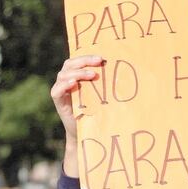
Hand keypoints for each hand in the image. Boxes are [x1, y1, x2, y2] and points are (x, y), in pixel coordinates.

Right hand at [50, 56, 101, 176]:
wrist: (88, 132)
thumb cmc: (98, 111)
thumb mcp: (103, 94)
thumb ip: (106, 82)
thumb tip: (130, 70)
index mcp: (77, 75)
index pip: (78, 60)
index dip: (88, 56)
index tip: (102, 58)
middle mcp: (67, 80)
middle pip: (70, 64)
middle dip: (84, 61)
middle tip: (99, 62)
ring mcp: (61, 91)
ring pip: (63, 74)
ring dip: (78, 72)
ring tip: (92, 75)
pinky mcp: (59, 102)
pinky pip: (57, 90)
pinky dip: (64, 85)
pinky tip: (74, 84)